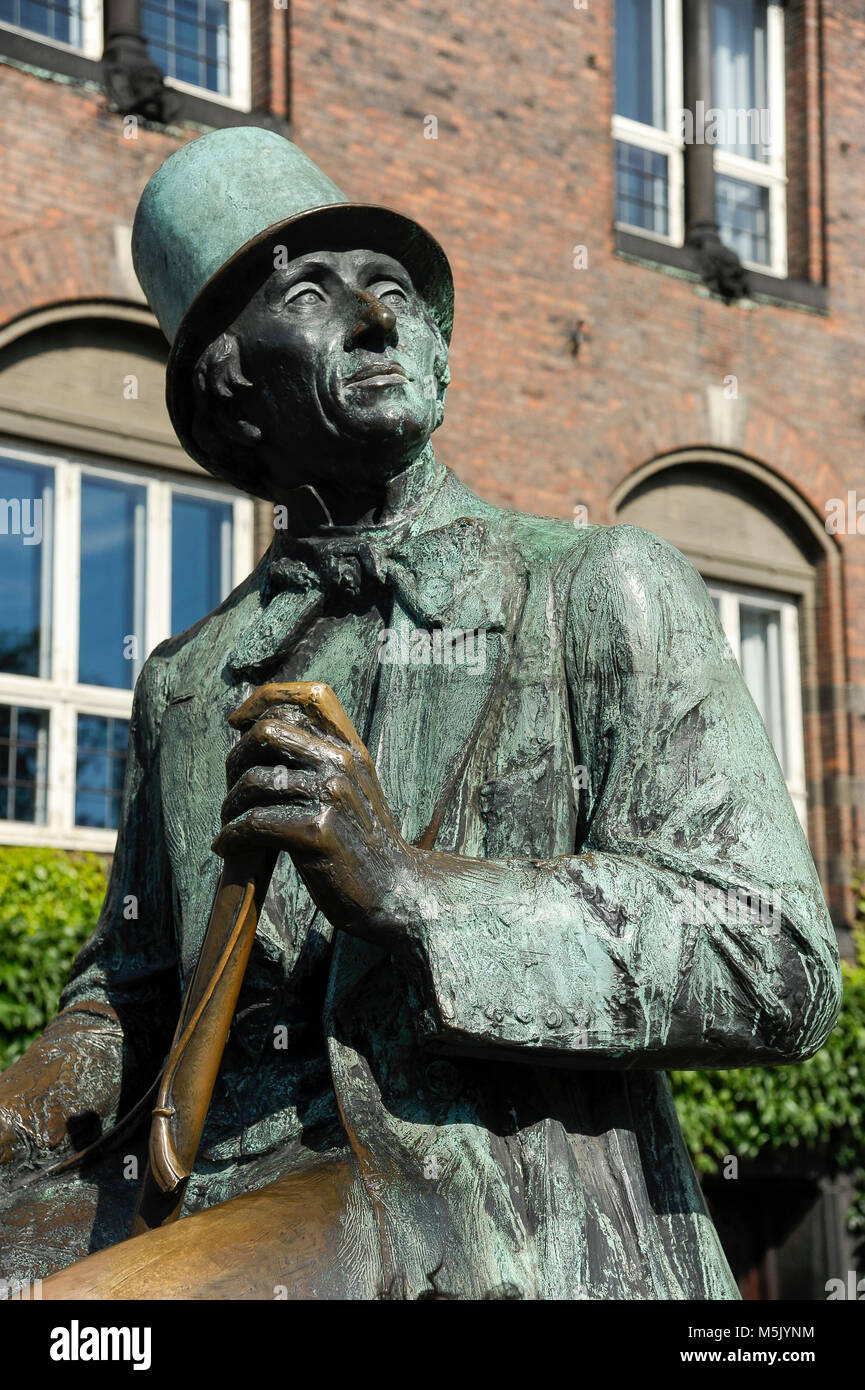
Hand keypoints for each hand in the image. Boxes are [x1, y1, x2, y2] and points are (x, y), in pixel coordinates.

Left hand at [212, 682, 421, 941]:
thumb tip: (259, 732)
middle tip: (232, 792)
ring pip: (253, 781)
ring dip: (229, 806)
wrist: (393, 891)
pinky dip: (230, 836)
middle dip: (235, 759)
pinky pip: (253, 822)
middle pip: (268, 731)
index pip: (308, 696)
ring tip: (229, 825)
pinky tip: (226, 847)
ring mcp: (331, 795)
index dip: (264, 699)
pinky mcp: (316, 832)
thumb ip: (320, 758)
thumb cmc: (361, 843)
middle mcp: (342, 763)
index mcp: (350, 748)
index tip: (237, 721)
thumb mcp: (353, 787)